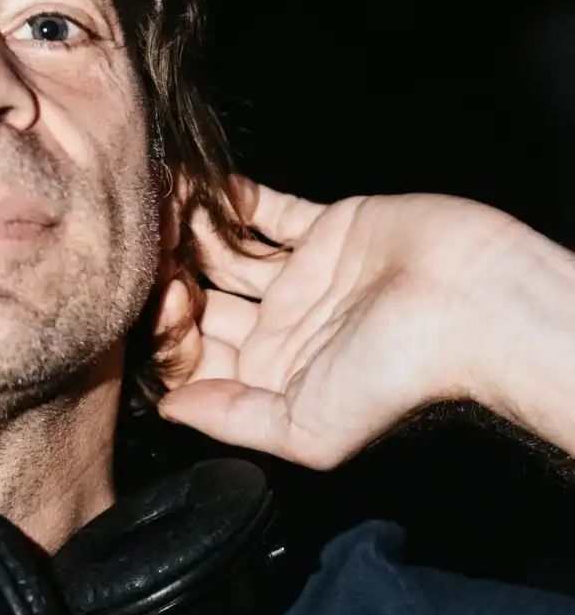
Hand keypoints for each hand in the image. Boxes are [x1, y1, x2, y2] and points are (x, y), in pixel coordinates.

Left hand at [155, 180, 528, 467]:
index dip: (168, 330)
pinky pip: (271, 212)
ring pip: (230, 250)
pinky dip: (236, 198)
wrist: (471, 302)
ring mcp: (305, 274)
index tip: (147, 300)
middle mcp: (284, 326)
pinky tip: (202, 187)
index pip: (200, 354)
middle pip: (209, 299)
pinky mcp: (328, 228)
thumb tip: (170, 409)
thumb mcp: (307, 427)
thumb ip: (233, 418)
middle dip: (173, 274)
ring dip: (195, 230)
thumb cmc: (396, 373)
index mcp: (274, 374)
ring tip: (160, 205)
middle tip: (143, 243)